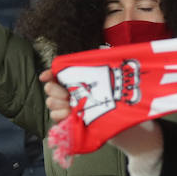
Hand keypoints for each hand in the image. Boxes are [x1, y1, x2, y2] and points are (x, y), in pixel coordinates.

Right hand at [40, 68, 163, 157]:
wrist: (130, 124)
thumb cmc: (122, 99)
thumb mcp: (115, 79)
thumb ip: (105, 63)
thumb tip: (102, 50)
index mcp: (79, 81)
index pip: (57, 75)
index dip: (50, 74)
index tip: (46, 76)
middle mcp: (72, 95)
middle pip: (51, 90)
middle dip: (55, 91)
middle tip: (66, 94)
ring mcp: (71, 110)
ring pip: (52, 106)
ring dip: (59, 106)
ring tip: (71, 107)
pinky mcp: (74, 125)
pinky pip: (58, 122)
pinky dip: (61, 119)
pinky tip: (69, 116)